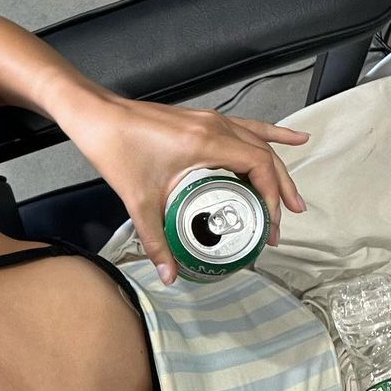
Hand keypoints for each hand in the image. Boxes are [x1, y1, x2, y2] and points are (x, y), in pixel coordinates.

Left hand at [68, 92, 309, 283]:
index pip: (258, 165)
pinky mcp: (202, 120)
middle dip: (280, 190)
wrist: (97, 116)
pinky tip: (291, 138)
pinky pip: (246, 127)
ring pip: (259, 142)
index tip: (271, 222)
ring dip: (278, 168)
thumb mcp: (139, 201)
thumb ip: (156, 240)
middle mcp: (214, 127)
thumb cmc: (116, 148)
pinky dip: (269, 136)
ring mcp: (210, 120)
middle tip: (286, 221)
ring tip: (293, 196)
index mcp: (206, 143)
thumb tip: (170, 274)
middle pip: (265, 155)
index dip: (272, 195)